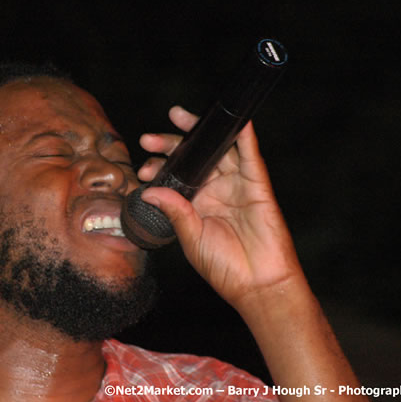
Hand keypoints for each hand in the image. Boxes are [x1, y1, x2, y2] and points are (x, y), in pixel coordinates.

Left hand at [138, 106, 302, 309]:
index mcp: (196, 203)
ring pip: (218, 149)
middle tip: (148, 139)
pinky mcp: (257, 185)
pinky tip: (233, 122)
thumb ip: (174, 212)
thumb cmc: (224, 267)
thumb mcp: (190, 238)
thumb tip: (149, 191)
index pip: (175, 176)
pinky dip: (243, 137)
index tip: (143, 170)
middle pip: (193, 158)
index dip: (159, 168)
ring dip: (200, 132)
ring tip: (177, 117)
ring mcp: (236, 185)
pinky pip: (250, 156)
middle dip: (170, 145)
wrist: (257, 284)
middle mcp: (215, 190)